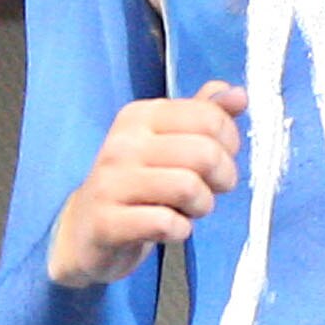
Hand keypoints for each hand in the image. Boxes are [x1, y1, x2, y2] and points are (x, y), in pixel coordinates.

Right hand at [49, 83, 246, 287]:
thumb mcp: (171, 142)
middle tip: (211, 188)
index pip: (210, 117)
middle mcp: (123, 143)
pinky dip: (180, 230)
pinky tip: (169, 227)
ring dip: (202, 205)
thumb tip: (238, 95)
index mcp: (141, 116)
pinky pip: (166, 223)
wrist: (86, 229)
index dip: (230, 142)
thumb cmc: (140, 183)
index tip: (220, 158)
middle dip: (223, 177)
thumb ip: (205, 116)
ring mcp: (111, 182)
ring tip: (188, 208)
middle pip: (205, 153)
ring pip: (188, 188)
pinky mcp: (107, 222)